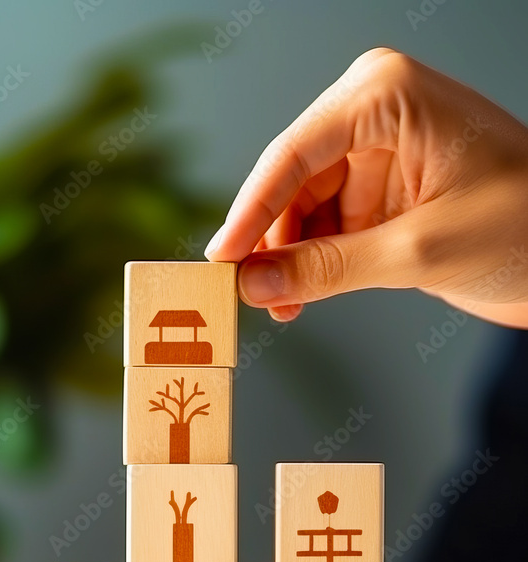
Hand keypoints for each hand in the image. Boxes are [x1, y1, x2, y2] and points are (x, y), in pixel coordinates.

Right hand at [205, 48, 527, 328]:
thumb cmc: (525, 226)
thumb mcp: (417, 252)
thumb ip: (328, 268)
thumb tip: (255, 284)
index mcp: (387, 96)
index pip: (294, 153)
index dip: (250, 212)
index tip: (221, 260)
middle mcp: (374, 113)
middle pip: (291, 182)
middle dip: (269, 242)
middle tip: (246, 295)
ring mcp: (376, 153)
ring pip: (303, 209)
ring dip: (290, 261)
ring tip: (282, 308)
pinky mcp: (381, 191)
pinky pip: (327, 227)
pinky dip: (313, 264)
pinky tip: (302, 298)